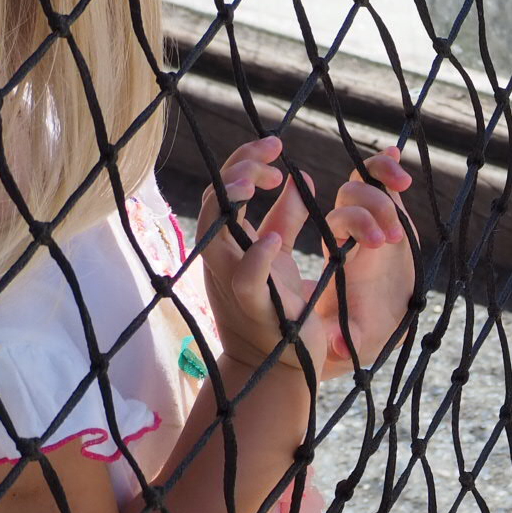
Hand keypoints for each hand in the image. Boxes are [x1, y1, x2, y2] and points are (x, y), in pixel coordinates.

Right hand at [196, 136, 329, 378]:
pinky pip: (245, 280)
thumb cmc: (280, 310)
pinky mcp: (253, 309)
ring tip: (261, 179)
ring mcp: (231, 284)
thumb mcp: (282, 256)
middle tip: (274, 152)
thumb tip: (297, 176)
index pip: (223, 190)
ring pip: (215, 235)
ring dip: (232, 202)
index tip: (278, 145)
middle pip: (214, 201)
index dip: (245, 161)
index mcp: (229, 244)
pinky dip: (256, 258)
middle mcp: (222, 260)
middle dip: (238, 169)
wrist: (283, 367)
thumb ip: (285, 219)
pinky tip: (274, 239)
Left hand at [317, 147, 416, 375]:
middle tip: (393, 237)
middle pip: (353, 198)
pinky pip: (383, 182)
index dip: (356, 223)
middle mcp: (350, 231)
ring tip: (404, 185)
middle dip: (376, 209)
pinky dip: (387, 166)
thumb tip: (339, 347)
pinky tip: (396, 154)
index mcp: (338, 254)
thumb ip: (346, 338)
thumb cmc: (359, 327)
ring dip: (383, 181)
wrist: (376, 318)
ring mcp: (371, 218)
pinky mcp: (391, 215)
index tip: (378, 243)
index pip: (339, 223)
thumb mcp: (351, 335)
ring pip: (367, 184)